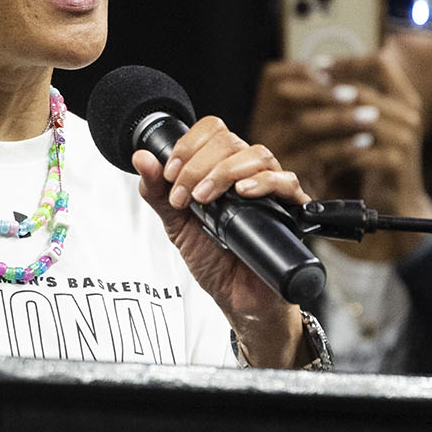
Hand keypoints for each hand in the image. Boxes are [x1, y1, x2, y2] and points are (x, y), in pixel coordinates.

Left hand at [131, 115, 307, 365]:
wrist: (237, 299)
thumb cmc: (214, 261)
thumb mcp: (177, 226)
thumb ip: (158, 193)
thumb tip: (141, 158)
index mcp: (222, 170)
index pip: (213, 132)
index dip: (189, 145)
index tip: (171, 174)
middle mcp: (248, 175)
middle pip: (232, 141)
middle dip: (199, 165)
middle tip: (185, 196)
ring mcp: (271, 191)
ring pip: (259, 154)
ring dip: (225, 171)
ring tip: (206, 199)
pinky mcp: (290, 211)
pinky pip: (287, 182)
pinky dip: (264, 182)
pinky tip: (243, 193)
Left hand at [247, 53, 431, 261]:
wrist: (401, 206)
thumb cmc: (379, 164)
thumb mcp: (369, 128)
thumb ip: (354, 103)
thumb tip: (317, 71)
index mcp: (406, 100)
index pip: (379, 65)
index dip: (347, 63)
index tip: (316, 67)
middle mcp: (409, 115)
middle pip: (359, 91)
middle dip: (318, 90)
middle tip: (284, 91)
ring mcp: (405, 138)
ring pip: (355, 118)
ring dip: (321, 119)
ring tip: (293, 120)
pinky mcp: (396, 162)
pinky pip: (357, 151)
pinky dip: (333, 150)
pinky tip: (310, 152)